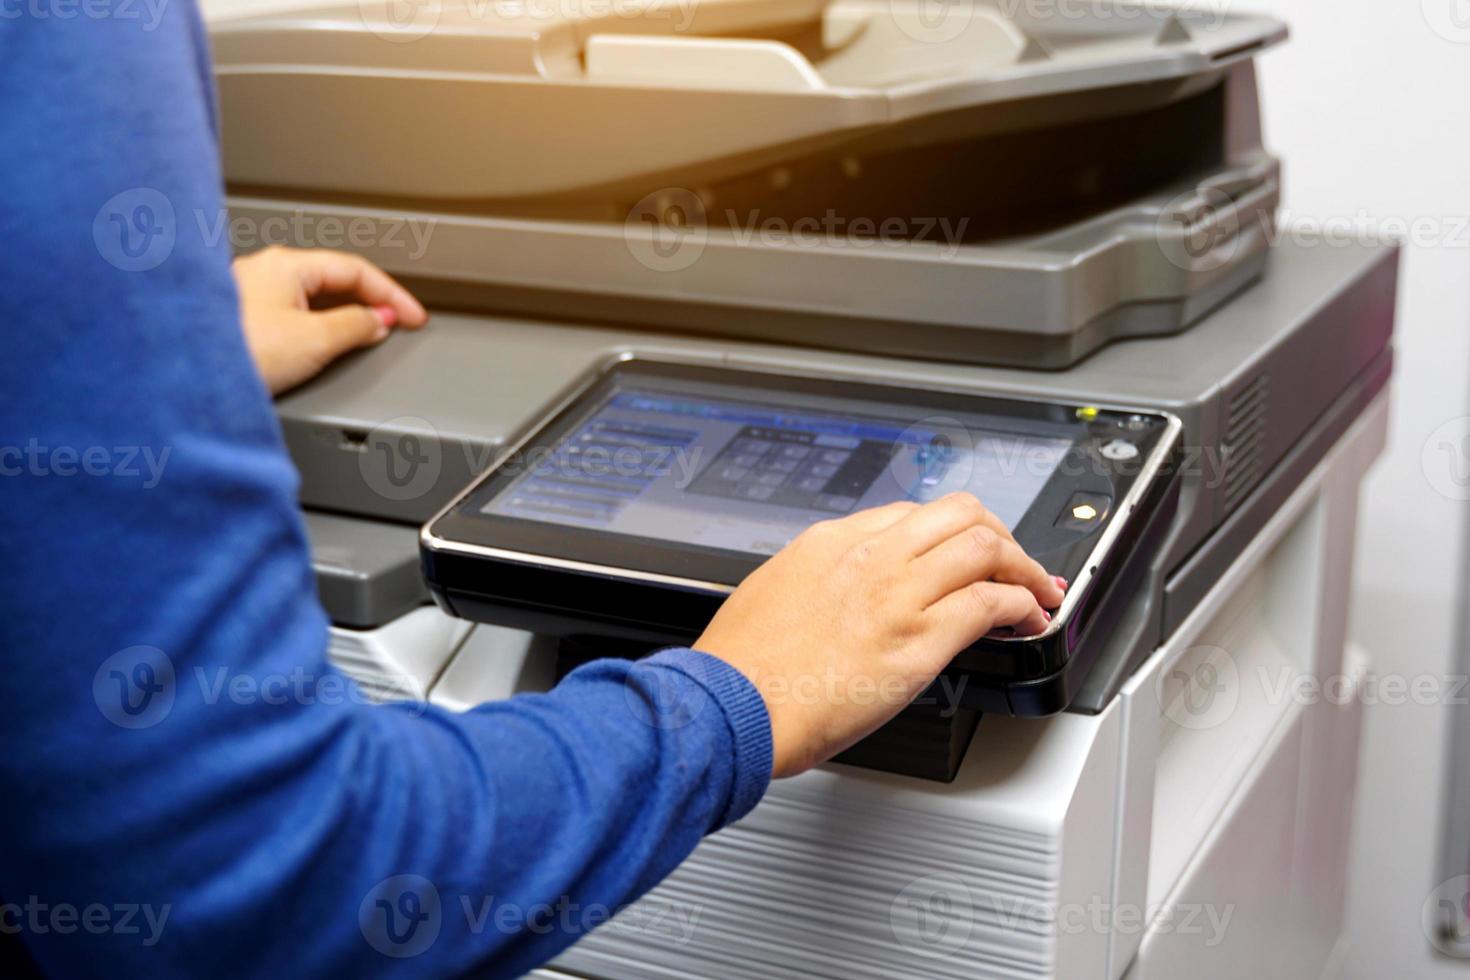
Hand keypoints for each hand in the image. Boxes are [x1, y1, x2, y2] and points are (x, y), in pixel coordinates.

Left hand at [232, 246, 427, 394]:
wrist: (184, 381)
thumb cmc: (237, 352)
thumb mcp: (316, 340)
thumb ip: (356, 326)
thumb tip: (378, 320)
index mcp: (286, 264)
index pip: (357, 270)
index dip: (393, 295)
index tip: (414, 317)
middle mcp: (264, 271)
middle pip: (334, 281)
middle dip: (369, 304)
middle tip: (394, 328)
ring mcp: (248, 293)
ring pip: (311, 298)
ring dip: (342, 317)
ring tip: (361, 341)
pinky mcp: (238, 320)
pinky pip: (291, 315)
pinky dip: (317, 328)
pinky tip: (320, 348)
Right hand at [695, 493, 1065, 777]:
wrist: (732, 705)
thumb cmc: (741, 668)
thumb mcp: (771, 593)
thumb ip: (814, 583)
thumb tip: (836, 593)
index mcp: (830, 542)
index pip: (912, 514)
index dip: (952, 532)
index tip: (965, 553)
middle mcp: (870, 557)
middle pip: (960, 513)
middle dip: (1000, 535)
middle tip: (1015, 562)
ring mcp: (896, 595)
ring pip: (985, 546)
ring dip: (1023, 567)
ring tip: (1037, 590)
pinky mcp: (918, 641)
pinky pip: (991, 603)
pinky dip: (1022, 606)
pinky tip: (1027, 621)